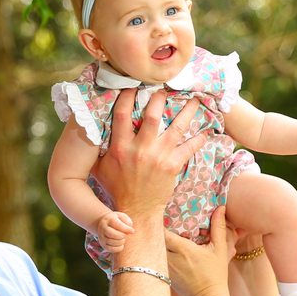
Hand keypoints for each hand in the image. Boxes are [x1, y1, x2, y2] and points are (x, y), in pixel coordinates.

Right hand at [91, 90, 206, 219]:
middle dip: (160, 98)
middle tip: (165, 88)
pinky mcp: (172, 166)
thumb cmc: (116, 187)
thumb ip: (99, 147)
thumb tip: (90, 126)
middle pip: (152, 115)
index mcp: (120, 147)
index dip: (128, 95)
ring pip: (176, 128)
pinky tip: (206, 131)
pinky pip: (189, 148)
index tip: (134, 84)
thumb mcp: (100, 167)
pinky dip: (199, 139)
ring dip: (187, 112)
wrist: (136, 210)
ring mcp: (158, 157)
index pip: (122, 113)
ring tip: (195, 100)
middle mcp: (139, 150)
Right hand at [94, 210, 133, 252]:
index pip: (117, 225)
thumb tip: (131, 231)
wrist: (103, 224)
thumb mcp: (121, 216)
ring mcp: (102, 237)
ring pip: (113, 242)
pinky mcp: (103, 245)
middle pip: (113, 234)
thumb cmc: (116, 220)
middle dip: (123, 235)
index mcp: (108, 219)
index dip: (126, 229)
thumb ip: (127, 221)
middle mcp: (103, 228)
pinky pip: (112, 250)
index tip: (132, 231)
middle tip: (125, 234)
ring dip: (122, 241)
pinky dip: (119, 248)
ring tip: (122, 238)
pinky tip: (120, 243)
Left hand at [166, 205, 235, 295]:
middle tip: (163, 221)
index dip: (162, 222)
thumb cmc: (215, 275)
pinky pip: (158, 259)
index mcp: (184, 250)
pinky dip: (160, 252)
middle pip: (157, 239)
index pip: (164, 231)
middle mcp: (172, 258)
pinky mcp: (165, 275)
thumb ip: (218, 228)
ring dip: (158, 242)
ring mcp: (166, 268)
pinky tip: (166, 248)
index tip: (165, 214)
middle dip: (159, 230)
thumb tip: (220, 208)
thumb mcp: (220, 250)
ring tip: (162, 233)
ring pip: (156, 249)